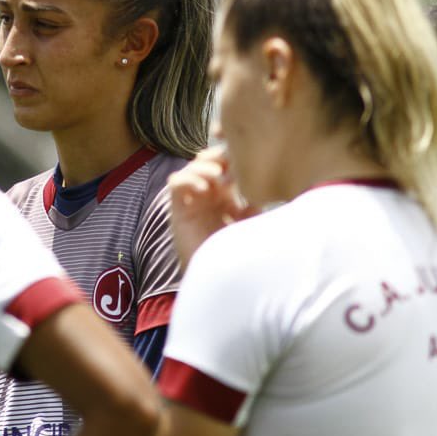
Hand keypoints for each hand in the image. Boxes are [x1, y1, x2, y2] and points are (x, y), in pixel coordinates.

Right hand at [168, 146, 253, 271]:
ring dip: (204, 167)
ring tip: (218, 176)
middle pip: (206, 160)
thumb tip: (260, 190)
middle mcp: (207, 195)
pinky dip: (189, 180)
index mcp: (226, 195)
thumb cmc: (234, 254)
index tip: (246, 159)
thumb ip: (254, 207)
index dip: (231, 156)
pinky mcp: (178, 210)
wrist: (215, 278)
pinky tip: (205, 190)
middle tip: (230, 164)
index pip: (224, 164)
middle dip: (217, 157)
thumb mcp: (250, 226)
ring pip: (191, 168)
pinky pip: (176, 183)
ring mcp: (192, 201)